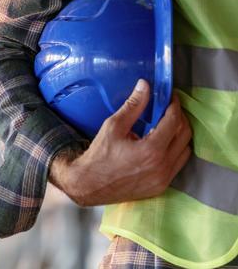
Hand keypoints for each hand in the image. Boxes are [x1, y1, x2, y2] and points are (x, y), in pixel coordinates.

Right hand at [49, 79, 191, 206]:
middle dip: (180, 118)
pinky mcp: (161, 186)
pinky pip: (178, 164)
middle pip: (184, 135)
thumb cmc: (99, 156)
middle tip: (169, 108)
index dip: (174, 105)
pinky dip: (175, 150)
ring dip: (180, 134)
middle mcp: (162, 166)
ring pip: (185, 150)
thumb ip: (133, 106)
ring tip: (167, 124)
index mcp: (151, 150)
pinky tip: (162, 143)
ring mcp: (164, 179)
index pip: (173, 121)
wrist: (89, 185)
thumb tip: (144, 86)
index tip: (170, 97)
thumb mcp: (113, 126)